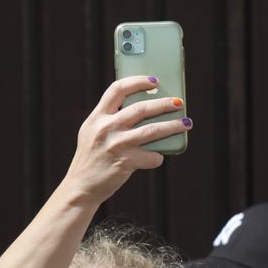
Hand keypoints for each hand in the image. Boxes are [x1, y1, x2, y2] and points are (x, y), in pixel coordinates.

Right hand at [64, 77, 186, 198]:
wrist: (81, 186)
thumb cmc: (92, 158)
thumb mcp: (93, 132)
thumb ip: (110, 119)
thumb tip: (143, 109)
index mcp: (97, 117)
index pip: (118, 89)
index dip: (138, 82)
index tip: (154, 81)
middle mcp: (106, 128)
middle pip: (140, 108)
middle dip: (164, 103)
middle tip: (179, 102)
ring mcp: (116, 144)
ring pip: (152, 130)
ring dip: (173, 125)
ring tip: (186, 123)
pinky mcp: (125, 162)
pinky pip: (151, 156)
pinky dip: (158, 157)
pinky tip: (159, 157)